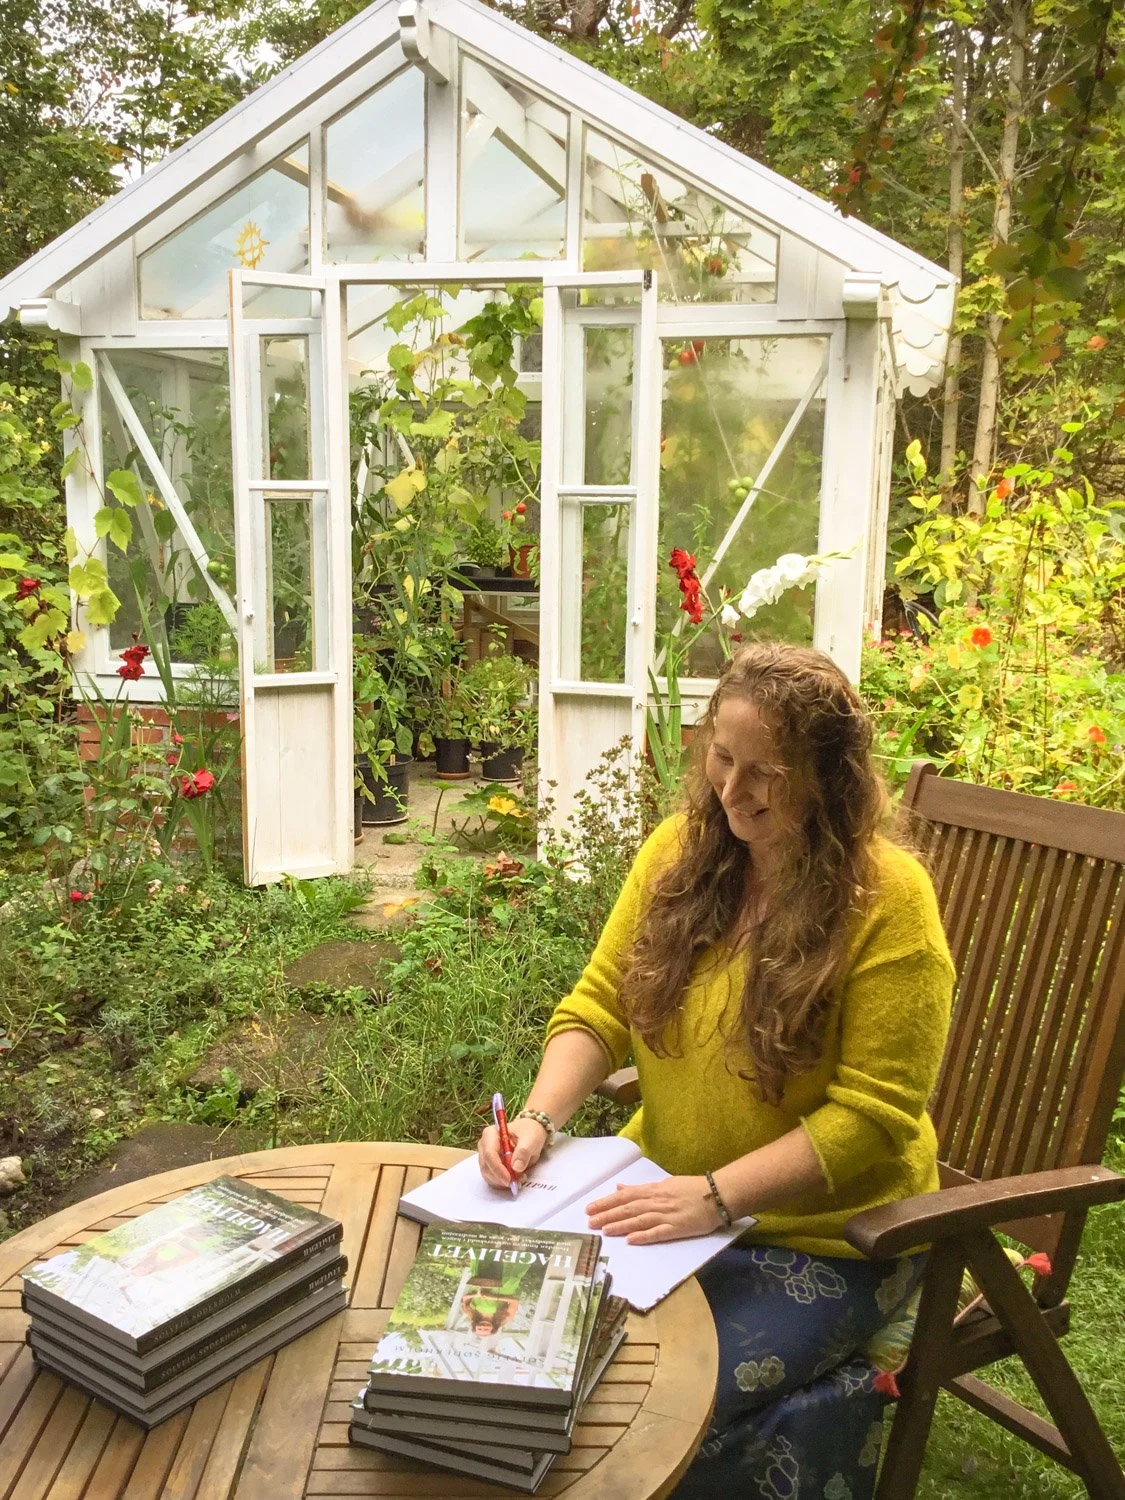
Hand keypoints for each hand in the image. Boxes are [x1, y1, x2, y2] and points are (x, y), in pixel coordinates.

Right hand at [477, 1114, 548, 1189]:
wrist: (530, 1135)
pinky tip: (514, 1179)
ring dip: (502, 1181)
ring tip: (519, 1178)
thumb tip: (516, 1167)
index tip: (509, 1179)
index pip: (489, 1154)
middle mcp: (484, 1145)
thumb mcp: (531, 1139)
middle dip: (501, 1177)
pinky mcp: (489, 1166)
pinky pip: (491, 1178)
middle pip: (486, 1166)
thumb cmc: (529, 1133)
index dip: (498, 1168)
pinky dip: (502, 1183)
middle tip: (517, 1181)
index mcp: (491, 1134)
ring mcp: (485, 1156)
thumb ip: (524, 1151)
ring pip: (488, 1175)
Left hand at [585, 1176, 722, 1244]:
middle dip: (607, 1215)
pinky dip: (644, 1235)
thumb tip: (620, 1187)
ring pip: (639, 1219)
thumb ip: (642, 1188)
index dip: (606, 1202)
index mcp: (653, 1190)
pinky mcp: (678, 1228)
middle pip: (628, 1208)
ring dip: (620, 1225)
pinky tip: (631, 1240)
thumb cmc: (691, 1189)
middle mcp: (657, 1201)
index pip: (625, 1196)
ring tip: (604, 1230)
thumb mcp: (664, 1184)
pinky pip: (658, 1232)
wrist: (717, 1194)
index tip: (590, 1208)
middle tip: (589, 1222)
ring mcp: (667, 1215)